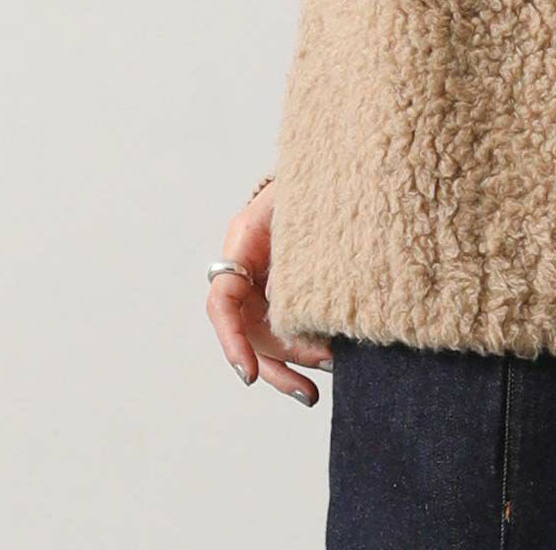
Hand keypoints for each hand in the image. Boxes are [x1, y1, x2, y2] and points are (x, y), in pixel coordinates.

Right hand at [205, 179, 333, 405]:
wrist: (333, 163)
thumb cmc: (313, 177)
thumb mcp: (295, 205)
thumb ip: (290, 249)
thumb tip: (284, 300)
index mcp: (241, 246)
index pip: (223, 302)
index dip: (232, 341)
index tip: (249, 373)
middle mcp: (249, 271)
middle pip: (249, 331)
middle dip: (275, 366)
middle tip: (305, 392)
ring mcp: (269, 282)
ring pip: (272, 337)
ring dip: (295, 364)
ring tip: (317, 389)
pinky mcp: (292, 288)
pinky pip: (294, 325)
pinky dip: (310, 347)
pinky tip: (330, 362)